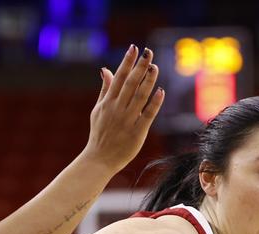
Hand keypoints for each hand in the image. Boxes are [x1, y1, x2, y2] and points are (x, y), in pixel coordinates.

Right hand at [83, 44, 164, 173]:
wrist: (99, 160)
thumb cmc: (99, 134)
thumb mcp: (98, 110)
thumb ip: (105, 89)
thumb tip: (105, 69)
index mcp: (107, 102)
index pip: (119, 78)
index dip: (127, 62)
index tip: (134, 48)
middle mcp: (117, 109)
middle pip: (130, 84)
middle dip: (139, 67)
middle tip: (148, 53)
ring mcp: (127, 120)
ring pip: (140, 97)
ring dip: (148, 81)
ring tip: (155, 67)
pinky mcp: (137, 132)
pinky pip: (147, 115)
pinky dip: (154, 103)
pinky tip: (161, 91)